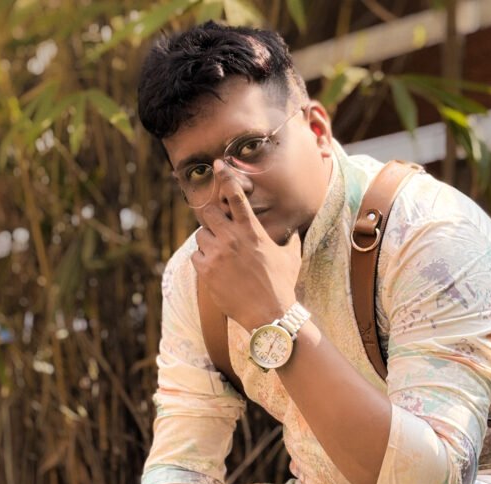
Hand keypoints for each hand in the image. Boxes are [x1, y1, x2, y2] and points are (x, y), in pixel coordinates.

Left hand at [191, 163, 301, 330]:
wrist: (269, 312)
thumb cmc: (282, 284)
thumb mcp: (291, 257)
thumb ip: (290, 239)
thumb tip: (295, 229)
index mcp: (252, 231)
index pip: (237, 198)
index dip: (226, 178)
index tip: (218, 165)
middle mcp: (232, 239)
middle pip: (208, 212)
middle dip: (210, 215)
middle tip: (215, 223)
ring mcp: (218, 254)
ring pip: (200, 235)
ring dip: (207, 241)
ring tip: (220, 254)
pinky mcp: (206, 271)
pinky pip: (195, 256)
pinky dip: (202, 259)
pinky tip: (215, 269)